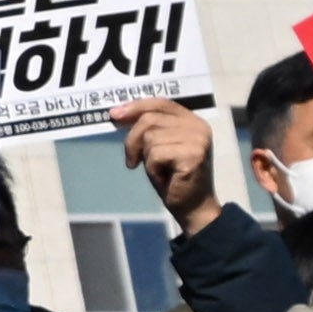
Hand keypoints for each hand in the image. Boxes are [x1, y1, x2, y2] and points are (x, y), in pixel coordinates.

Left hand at [112, 98, 222, 226]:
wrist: (192, 208)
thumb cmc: (173, 178)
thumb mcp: (158, 147)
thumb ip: (148, 128)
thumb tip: (118, 113)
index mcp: (192, 121)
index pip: (160, 103)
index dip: (136, 107)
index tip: (114, 115)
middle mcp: (198, 127)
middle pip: (150, 119)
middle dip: (132, 140)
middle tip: (132, 160)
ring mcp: (198, 140)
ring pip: (150, 137)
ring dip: (147, 159)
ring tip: (160, 171)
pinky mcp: (193, 155)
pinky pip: (155, 154)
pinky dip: (152, 169)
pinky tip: (165, 179)